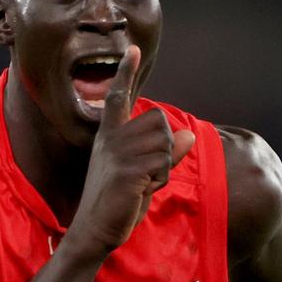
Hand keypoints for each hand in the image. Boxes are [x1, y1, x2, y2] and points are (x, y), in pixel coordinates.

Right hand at [69, 45, 194, 255]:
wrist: (94, 231)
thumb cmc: (118, 203)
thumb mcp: (144, 176)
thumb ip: (164, 154)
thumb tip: (187, 134)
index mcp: (109, 137)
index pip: (117, 98)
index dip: (125, 73)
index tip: (133, 49)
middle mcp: (111, 140)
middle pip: (159, 121)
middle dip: (164, 148)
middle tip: (145, 174)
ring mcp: (117, 154)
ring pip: (164, 143)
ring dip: (163, 167)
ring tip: (141, 184)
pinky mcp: (126, 170)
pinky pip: (163, 163)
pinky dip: (160, 180)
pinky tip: (141, 191)